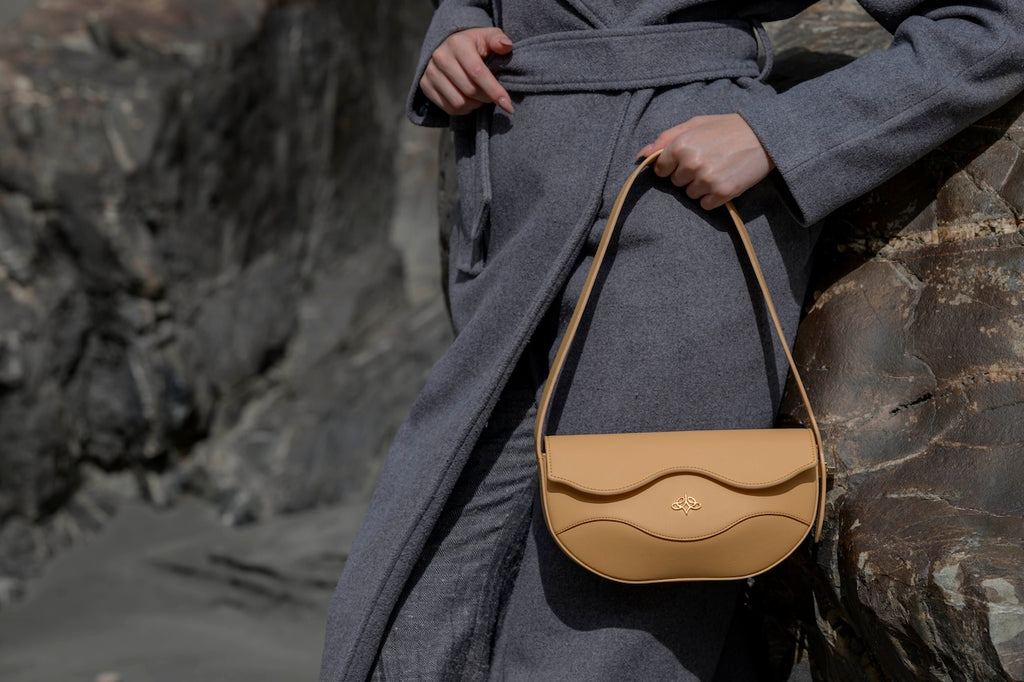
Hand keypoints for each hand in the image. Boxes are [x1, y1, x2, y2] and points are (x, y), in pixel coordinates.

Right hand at [420, 28, 514, 115]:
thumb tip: (506, 45)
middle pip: (469, 90)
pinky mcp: (425, 85)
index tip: (508, 106)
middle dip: (487, 98)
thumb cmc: (474, 44)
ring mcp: (430, 72)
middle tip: (493, 96)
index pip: (477, 72)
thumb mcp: (487, 37)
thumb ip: (498, 39)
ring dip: (475, 105)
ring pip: (458, 102)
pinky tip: (470, 101)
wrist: (448, 46)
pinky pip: (448, 108)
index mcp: (457, 44)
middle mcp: (440, 57)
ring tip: (481, 98)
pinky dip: (464, 109)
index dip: (494, 91)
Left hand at [637, 114, 773, 209]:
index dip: (673, 166)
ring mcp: (707, 180)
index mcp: (681, 145)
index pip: (661, 169)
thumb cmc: (728, 127)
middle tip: (708, 161)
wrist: (764, 135)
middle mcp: (691, 163)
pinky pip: (706, 204)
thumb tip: (642, 154)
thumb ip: (666, 138)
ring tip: (718, 169)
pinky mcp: (723, 192)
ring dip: (701, 186)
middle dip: (688, 175)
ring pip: (690, 194)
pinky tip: (725, 181)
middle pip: (676, 183)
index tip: (687, 160)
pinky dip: (714, 197)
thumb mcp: (696, 123)